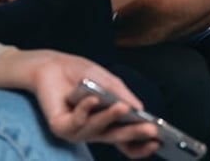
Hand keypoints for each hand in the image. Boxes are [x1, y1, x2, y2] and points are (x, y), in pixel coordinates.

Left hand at [0, 49, 160, 157]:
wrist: (51, 65)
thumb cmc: (80, 74)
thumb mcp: (107, 81)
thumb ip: (122, 95)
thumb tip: (140, 111)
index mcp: (106, 122)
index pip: (126, 141)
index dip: (141, 144)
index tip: (158, 140)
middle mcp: (92, 131)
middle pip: (116, 139)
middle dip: (134, 135)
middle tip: (151, 130)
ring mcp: (76, 131)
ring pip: (97, 131)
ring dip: (110, 118)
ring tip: (122, 108)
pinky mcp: (60, 127)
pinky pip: (76, 122)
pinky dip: (85, 110)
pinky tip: (92, 98)